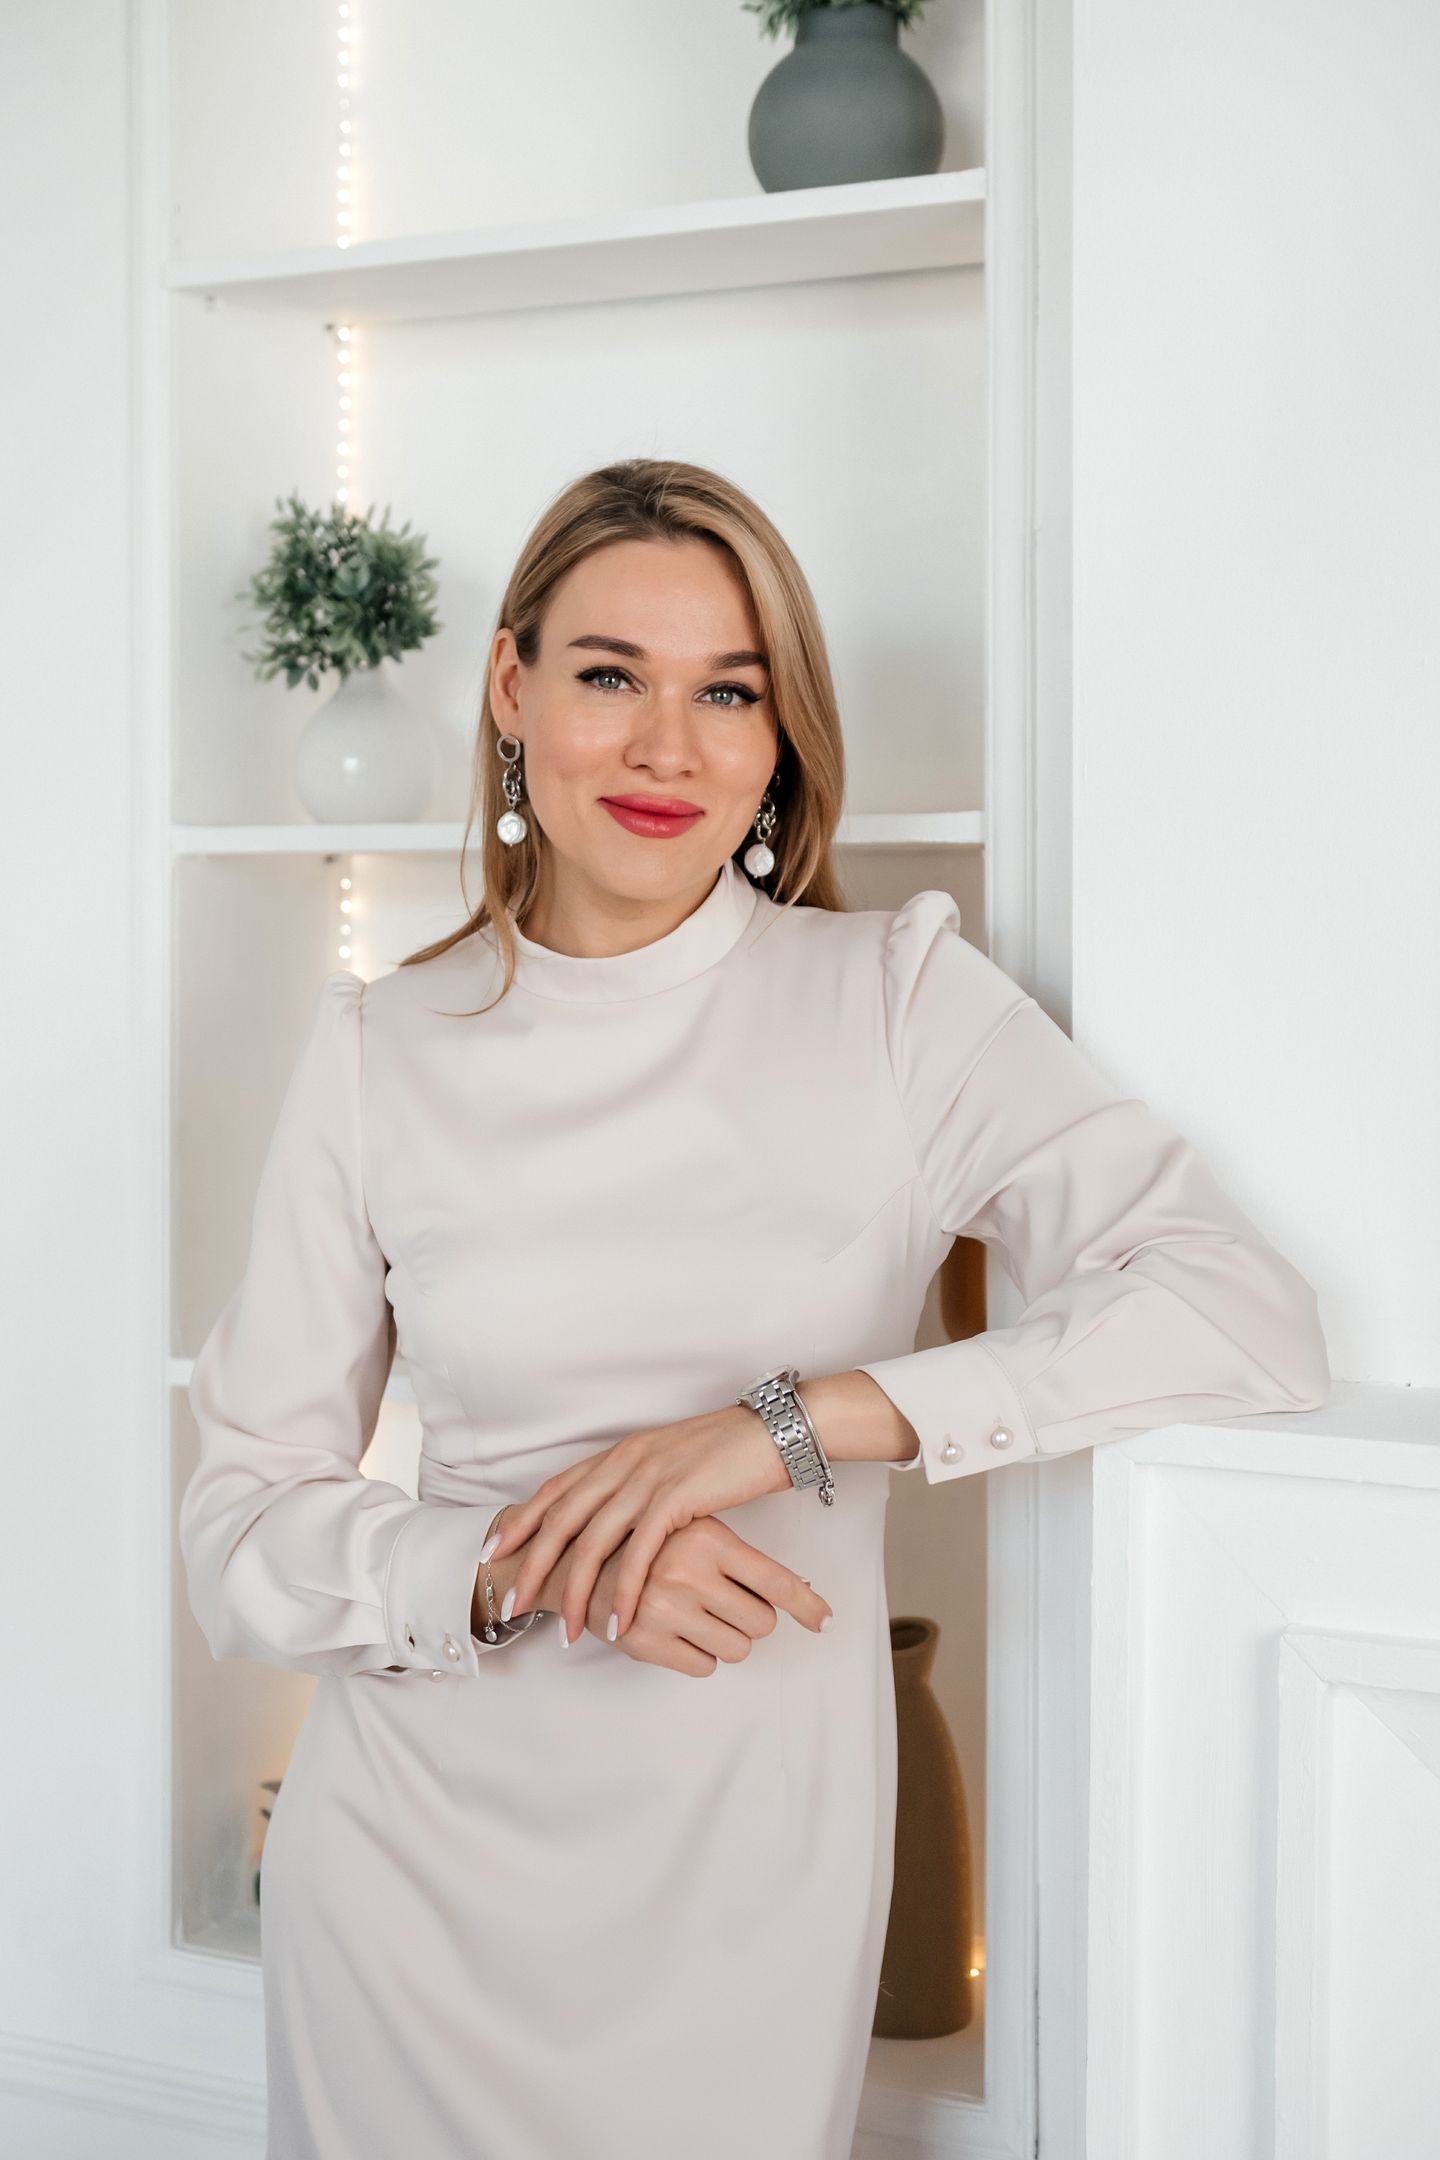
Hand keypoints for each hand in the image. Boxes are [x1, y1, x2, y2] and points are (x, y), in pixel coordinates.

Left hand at [485, 1404, 793, 1647]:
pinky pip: (639, 1555)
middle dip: (532, 1565)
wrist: (771, 1433)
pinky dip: (623, 1592)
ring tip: (565, 1630)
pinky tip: (617, 1622)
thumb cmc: (727, 1453)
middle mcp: (624, 1462)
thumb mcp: (669, 1464)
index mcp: (619, 1454)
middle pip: (562, 1520)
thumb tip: (617, 1521)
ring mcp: (648, 1479)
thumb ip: (636, 1486)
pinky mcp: (676, 1498)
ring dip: (575, 1591)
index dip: (522, 1522)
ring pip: (594, 1542)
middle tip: (511, 1603)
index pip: (557, 1490)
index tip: (494, 1551)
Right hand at [555, 1519, 832, 1675]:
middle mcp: (687, 1571)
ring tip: (698, 1616)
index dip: (808, 1606)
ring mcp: (664, 1607)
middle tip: (726, 1605)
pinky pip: (704, 1667)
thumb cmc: (650, 1543)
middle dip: (750, 1620)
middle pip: (762, 1623)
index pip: (776, 1582)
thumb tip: (802, 1593)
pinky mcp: (644, 1640)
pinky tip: (678, 1632)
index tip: (827, 1622)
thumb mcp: (695, 1531)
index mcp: (707, 1538)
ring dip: (726, 1639)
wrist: (577, 1557)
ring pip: (737, 1649)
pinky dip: (699, 1655)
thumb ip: (741, 1560)